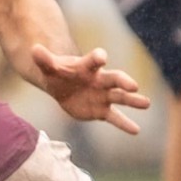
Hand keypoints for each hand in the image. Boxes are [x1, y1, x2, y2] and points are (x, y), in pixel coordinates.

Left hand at [30, 44, 150, 134]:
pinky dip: (125, 124)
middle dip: (124, 82)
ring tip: (146, 103)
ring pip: (121, 98)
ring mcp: (104, 96)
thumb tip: (34, 49)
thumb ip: (44, 60)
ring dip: (133, 101)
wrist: (62, 86)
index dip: (97, 57)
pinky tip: (136, 130)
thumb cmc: (58, 73)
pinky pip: (115, 118)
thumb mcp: (49, 67)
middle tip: (134, 86)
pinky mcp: (102, 110)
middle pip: (115, 79)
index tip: (102, 57)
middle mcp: (101, 80)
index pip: (94, 60)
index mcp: (88, 67)